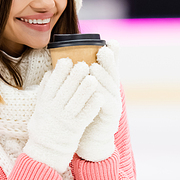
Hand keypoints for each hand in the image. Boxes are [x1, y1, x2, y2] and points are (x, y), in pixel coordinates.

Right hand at [23, 57, 103, 172]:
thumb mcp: (39, 107)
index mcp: (44, 103)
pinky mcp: (76, 128)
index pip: (52, 84)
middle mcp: (54, 110)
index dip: (60, 72)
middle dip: (75, 76)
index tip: (67, 60)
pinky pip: (85, 115)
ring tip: (93, 78)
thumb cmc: (44, 125)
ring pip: (76, 102)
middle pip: (65, 90)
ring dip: (85, 89)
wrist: (46, 151)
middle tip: (84, 64)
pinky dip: (92, 106)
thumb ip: (44, 90)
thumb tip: (51, 72)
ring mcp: (65, 120)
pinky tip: (99, 96)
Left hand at [76, 41, 121, 161]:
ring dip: (103, 77)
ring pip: (110, 87)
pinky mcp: (111, 116)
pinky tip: (95, 90)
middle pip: (113, 73)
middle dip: (109, 61)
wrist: (89, 139)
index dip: (112, 53)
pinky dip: (101, 96)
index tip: (109, 41)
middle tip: (103, 50)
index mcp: (104, 83)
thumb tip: (66, 59)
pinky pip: (107, 104)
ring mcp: (114, 103)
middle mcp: (112, 91)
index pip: (109, 65)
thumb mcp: (81, 93)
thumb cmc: (83, 112)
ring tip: (94, 68)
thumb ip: (78, 78)